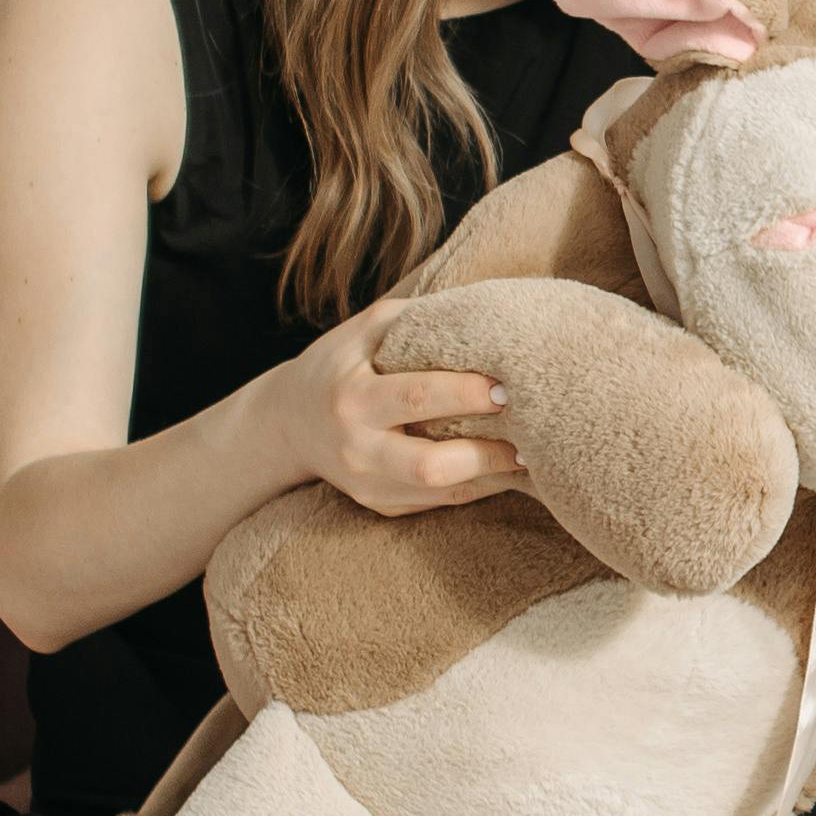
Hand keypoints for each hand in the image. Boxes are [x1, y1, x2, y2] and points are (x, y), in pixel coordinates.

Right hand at [264, 292, 523, 516]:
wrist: (284, 423)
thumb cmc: (337, 365)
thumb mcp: (365, 330)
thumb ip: (418, 318)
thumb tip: (486, 310)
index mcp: (352, 399)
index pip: (418, 398)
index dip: (466, 394)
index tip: (507, 385)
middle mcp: (357, 449)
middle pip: (429, 466)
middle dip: (486, 452)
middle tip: (530, 431)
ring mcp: (367, 484)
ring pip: (439, 494)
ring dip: (492, 476)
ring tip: (530, 453)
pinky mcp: (380, 505)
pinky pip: (437, 504)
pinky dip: (477, 487)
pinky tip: (506, 469)